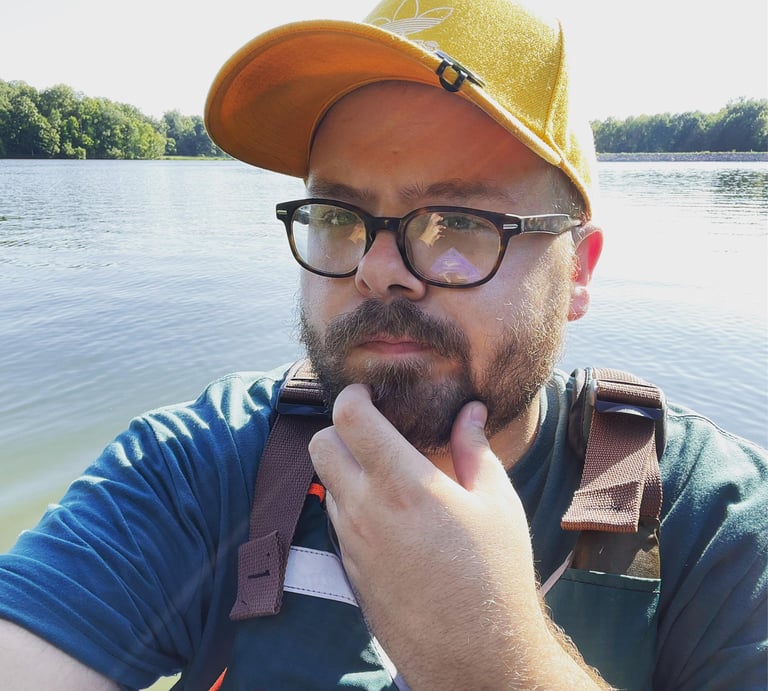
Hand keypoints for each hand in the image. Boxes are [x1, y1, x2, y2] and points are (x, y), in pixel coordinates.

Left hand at [309, 384, 567, 687]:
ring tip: (387, 475)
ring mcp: (352, 541)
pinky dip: (352, 504)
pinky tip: (388, 515)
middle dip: (340, 428)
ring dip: (345, 468)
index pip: (349, 418)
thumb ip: (474, 449)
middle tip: (374, 432)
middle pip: (320, 444)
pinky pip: (337, 519)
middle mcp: (365, 508)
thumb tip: (469, 411)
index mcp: (403, 483)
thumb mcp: (496, 504)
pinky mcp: (349, 568)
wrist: (474, 656)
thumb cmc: (493, 575)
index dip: (353, 395)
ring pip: (326, 482)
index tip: (370, 393)